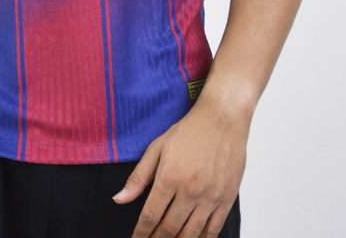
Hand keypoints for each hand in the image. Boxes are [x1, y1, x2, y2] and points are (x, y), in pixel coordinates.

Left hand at [112, 99, 249, 237]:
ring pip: (191, 234)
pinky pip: (213, 230)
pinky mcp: (227, 199)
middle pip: (169, 229)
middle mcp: (190, 191)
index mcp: (169, 177)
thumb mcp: (158, 148)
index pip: (150, 216)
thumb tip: (119, 199)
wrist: (222, 118)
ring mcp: (210, 197)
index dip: (141, 233)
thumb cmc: (189, 131)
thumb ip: (138, 177)